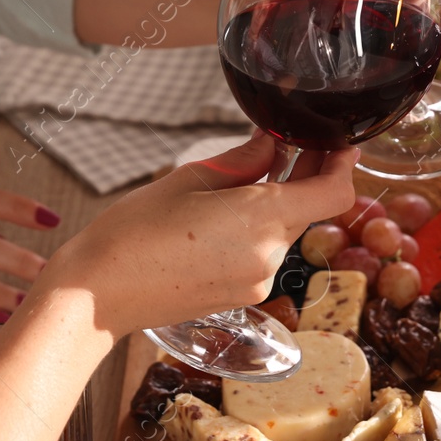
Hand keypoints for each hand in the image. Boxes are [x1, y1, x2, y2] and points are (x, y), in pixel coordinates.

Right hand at [43, 134, 356, 337]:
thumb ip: (244, 161)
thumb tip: (274, 143)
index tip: (339, 144)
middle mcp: (269, 256)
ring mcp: (258, 282)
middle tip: (285, 145)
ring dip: (274, 206)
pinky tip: (222, 217)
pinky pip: (264, 255)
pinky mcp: (243, 296)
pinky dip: (256, 232)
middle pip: (308, 210)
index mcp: (262, 220)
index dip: (344, 165)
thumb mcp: (190, 180)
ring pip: (284, 232)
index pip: (334, 194)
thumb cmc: (132, 232)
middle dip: (302, 178)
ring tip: (238, 182)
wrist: (96, 295)